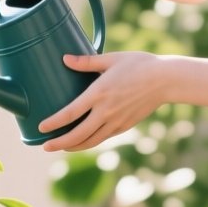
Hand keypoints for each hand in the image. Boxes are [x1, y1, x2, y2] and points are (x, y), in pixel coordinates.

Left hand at [39, 51, 169, 151]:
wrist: (165, 80)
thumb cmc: (139, 64)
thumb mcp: (111, 59)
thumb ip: (86, 61)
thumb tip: (65, 59)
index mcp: (99, 93)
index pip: (71, 113)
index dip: (54, 122)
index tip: (42, 127)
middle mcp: (106, 111)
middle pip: (78, 134)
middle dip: (60, 143)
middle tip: (45, 146)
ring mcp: (116, 121)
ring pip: (91, 141)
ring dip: (73, 147)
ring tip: (61, 147)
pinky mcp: (124, 126)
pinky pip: (103, 138)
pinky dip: (89, 143)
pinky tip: (82, 142)